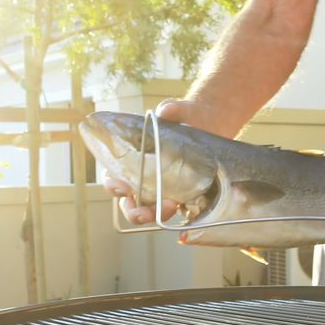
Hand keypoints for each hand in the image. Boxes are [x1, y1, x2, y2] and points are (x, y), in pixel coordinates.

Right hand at [104, 98, 205, 223]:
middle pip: (129, 202)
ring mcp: (163, 189)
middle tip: (142, 213)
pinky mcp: (182, 194)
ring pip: (149, 211)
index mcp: (133, 158)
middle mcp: (144, 177)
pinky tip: (184, 208)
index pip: (114, 177)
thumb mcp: (178, 111)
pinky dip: (174, 213)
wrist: (211, 123)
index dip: (114, 185)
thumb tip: (165, 110)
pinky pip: (173, 211)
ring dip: (154, 215)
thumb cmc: (186, 116)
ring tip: (170, 207)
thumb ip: (171, 110)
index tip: (123, 186)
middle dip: (133, 211)